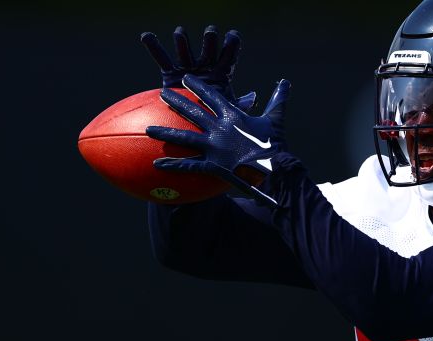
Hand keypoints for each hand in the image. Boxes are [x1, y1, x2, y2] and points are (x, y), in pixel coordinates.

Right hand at [140, 26, 256, 111]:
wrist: (194, 127)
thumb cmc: (217, 120)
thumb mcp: (229, 113)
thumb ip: (239, 105)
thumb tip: (252, 98)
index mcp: (222, 73)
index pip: (229, 57)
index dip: (231, 46)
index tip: (232, 36)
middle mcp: (205, 66)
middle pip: (208, 50)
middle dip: (209, 41)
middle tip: (210, 33)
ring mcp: (187, 67)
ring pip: (185, 51)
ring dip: (183, 41)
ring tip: (179, 33)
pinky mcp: (170, 72)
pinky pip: (161, 58)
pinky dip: (153, 46)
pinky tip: (146, 36)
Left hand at [146, 75, 290, 206]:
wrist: (275, 169)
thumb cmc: (275, 144)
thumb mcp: (275, 119)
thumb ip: (276, 100)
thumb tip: (285, 82)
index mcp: (233, 115)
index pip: (211, 96)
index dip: (197, 87)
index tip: (185, 79)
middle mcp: (219, 128)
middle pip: (193, 112)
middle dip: (176, 101)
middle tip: (162, 93)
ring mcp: (214, 147)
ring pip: (184, 137)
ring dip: (165, 132)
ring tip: (148, 129)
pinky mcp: (213, 165)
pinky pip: (189, 165)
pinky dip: (173, 164)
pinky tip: (157, 164)